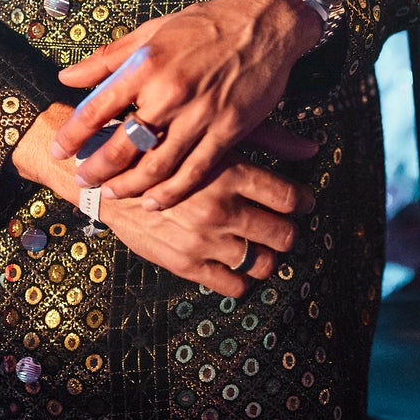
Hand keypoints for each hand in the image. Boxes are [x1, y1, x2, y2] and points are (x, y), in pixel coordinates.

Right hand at [10, 104, 314, 295]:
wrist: (106, 174)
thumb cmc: (164, 144)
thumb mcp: (213, 133)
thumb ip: (268, 140)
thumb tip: (313, 150)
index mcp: (231, 172)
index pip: (291, 199)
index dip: (303, 202)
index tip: (301, 202)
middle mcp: (221, 209)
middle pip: (284, 235)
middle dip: (288, 231)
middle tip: (282, 225)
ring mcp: (204, 240)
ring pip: (264, 264)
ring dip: (268, 256)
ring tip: (261, 244)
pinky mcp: (185, 264)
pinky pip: (233, 285)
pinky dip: (242, 278)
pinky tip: (237, 261)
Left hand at [50, 0, 321, 208]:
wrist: (263, 23)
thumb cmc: (205, 23)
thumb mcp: (152, 30)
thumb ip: (108, 57)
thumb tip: (67, 77)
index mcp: (146, 63)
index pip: (97, 108)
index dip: (73, 135)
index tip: (59, 151)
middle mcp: (169, 91)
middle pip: (122, 146)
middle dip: (97, 170)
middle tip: (82, 182)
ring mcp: (200, 113)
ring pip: (156, 166)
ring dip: (129, 186)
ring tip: (113, 195)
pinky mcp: (228, 129)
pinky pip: (194, 171)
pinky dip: (171, 192)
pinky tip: (154, 200)